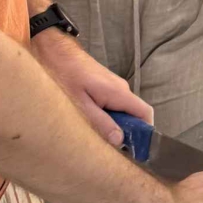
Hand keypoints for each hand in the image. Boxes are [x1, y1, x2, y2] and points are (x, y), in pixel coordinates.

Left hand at [31, 30, 152, 144]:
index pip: (145, 113)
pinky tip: (91, 123)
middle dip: (127, 132)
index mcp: (119, 93)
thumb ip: (101, 123)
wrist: (56, 52)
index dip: (146, 133)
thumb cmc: (66, 76)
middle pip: (135, 115)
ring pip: (123, 111)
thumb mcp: (81, 105)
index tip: (138, 150)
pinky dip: (108, 116)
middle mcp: (121, 88)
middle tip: (111, 149)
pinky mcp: (105, 86)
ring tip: (97, 137)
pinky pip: (114, 105)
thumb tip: (120, 141)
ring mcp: (114, 86)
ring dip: (115, 125)